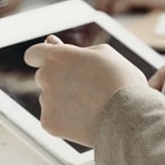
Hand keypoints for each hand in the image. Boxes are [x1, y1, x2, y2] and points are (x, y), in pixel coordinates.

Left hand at [24, 35, 148, 146]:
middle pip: (46, 77)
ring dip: (67, 100)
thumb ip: (76, 49)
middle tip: (91, 87)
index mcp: (58, 56)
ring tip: (95, 105)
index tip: (57, 64)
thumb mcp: (105, 54)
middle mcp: (45, 76)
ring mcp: (45, 101)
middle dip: (62, 80)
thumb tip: (51, 41)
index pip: (34, 54)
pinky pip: (55, 118)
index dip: (44, 58)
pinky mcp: (48, 123)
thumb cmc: (122, 81)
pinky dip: (68, 119)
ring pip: (51, 99)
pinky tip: (89, 118)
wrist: (130, 116)